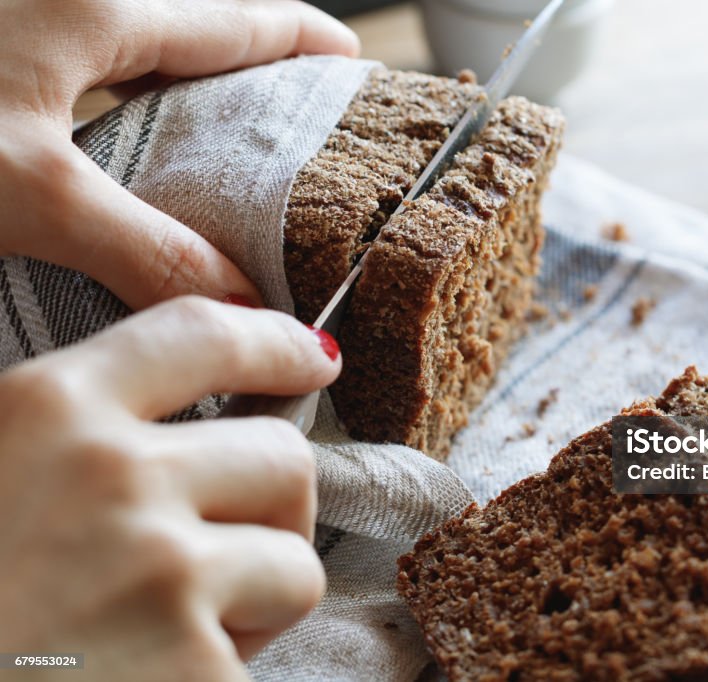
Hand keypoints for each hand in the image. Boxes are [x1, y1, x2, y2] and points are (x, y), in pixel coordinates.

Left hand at [0, 0, 359, 309]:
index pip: (230, 20)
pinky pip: (86, 73)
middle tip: (298, 115)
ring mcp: (26, 25)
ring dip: (184, 91)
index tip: (349, 56)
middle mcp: (64, 2)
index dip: (298, 38)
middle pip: (187, 29)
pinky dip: (126, 107)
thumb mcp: (36, 192)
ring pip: (133, 53)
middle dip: (248, 69)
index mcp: (94, 9)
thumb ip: (149, 249)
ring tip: (226, 142)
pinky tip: (123, 151)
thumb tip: (243, 306)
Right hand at [0, 297, 341, 679]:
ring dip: (260, 596)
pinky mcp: (192, 673)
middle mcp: (114, 479)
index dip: (274, 342)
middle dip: (274, 508)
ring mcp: (161, 577)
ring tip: (180, 629)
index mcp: (46, 411)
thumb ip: (60, 432)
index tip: (312, 357)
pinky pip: (255, 659)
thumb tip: (165, 421)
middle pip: (282, 457)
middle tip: (223, 550)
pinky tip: (146, 681)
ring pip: (295, 563)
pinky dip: (223, 672)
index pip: (204, 335)